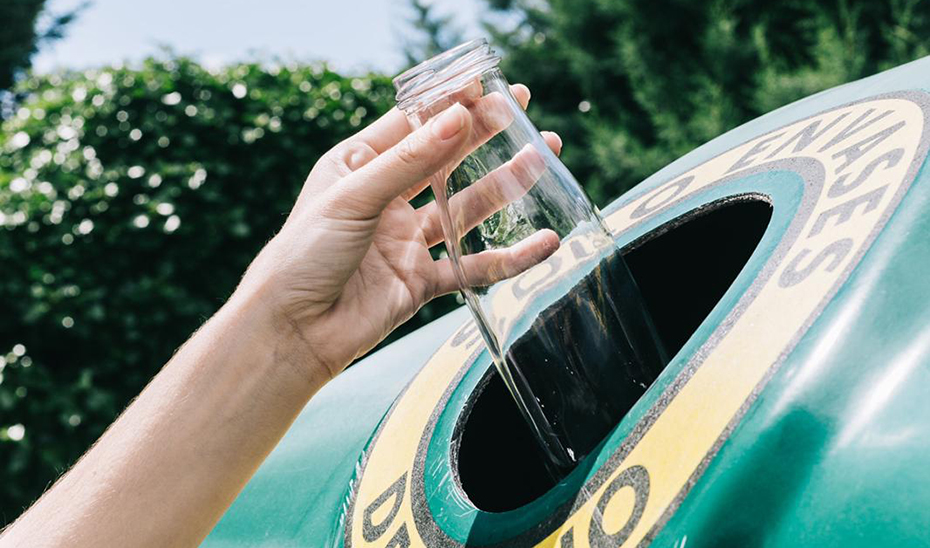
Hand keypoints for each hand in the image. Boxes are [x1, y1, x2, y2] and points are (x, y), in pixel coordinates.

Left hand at [239, 84, 561, 378]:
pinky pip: (473, 266)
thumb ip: (409, 162)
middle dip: (485, 136)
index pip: (413, 124)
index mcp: (359, 166)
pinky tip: (544, 243)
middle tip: (523, 113)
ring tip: (541, 158)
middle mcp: (385, 199)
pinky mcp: (422, 281)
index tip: (489, 86)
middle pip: (445, 160)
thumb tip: (459, 118)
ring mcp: (406, 241)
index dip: (451, 104)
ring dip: (504, 186)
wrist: (293, 332)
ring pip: (466, 209)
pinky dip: (510, 258)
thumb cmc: (304, 255)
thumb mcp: (353, 197)